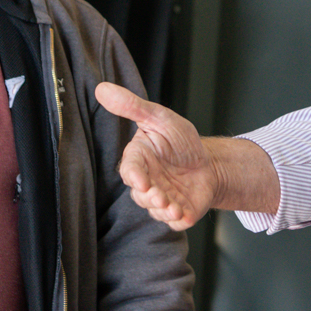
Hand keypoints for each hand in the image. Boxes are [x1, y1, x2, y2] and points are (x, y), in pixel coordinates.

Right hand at [95, 82, 217, 229]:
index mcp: (139, 159)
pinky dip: (178, 220)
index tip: (141, 181)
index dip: (134, 177)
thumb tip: (102, 88)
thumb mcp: (159, 118)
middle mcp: (146, 182)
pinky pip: (173, 221)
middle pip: (141, 194)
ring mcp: (160, 199)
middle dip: (150, 197)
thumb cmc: (180, 140)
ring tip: (174, 206)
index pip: (130, 170)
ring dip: (164, 209)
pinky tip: (183, 214)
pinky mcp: (176, 212)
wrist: (208, 163)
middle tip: (161, 196)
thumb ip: (132, 107)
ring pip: (155, 210)